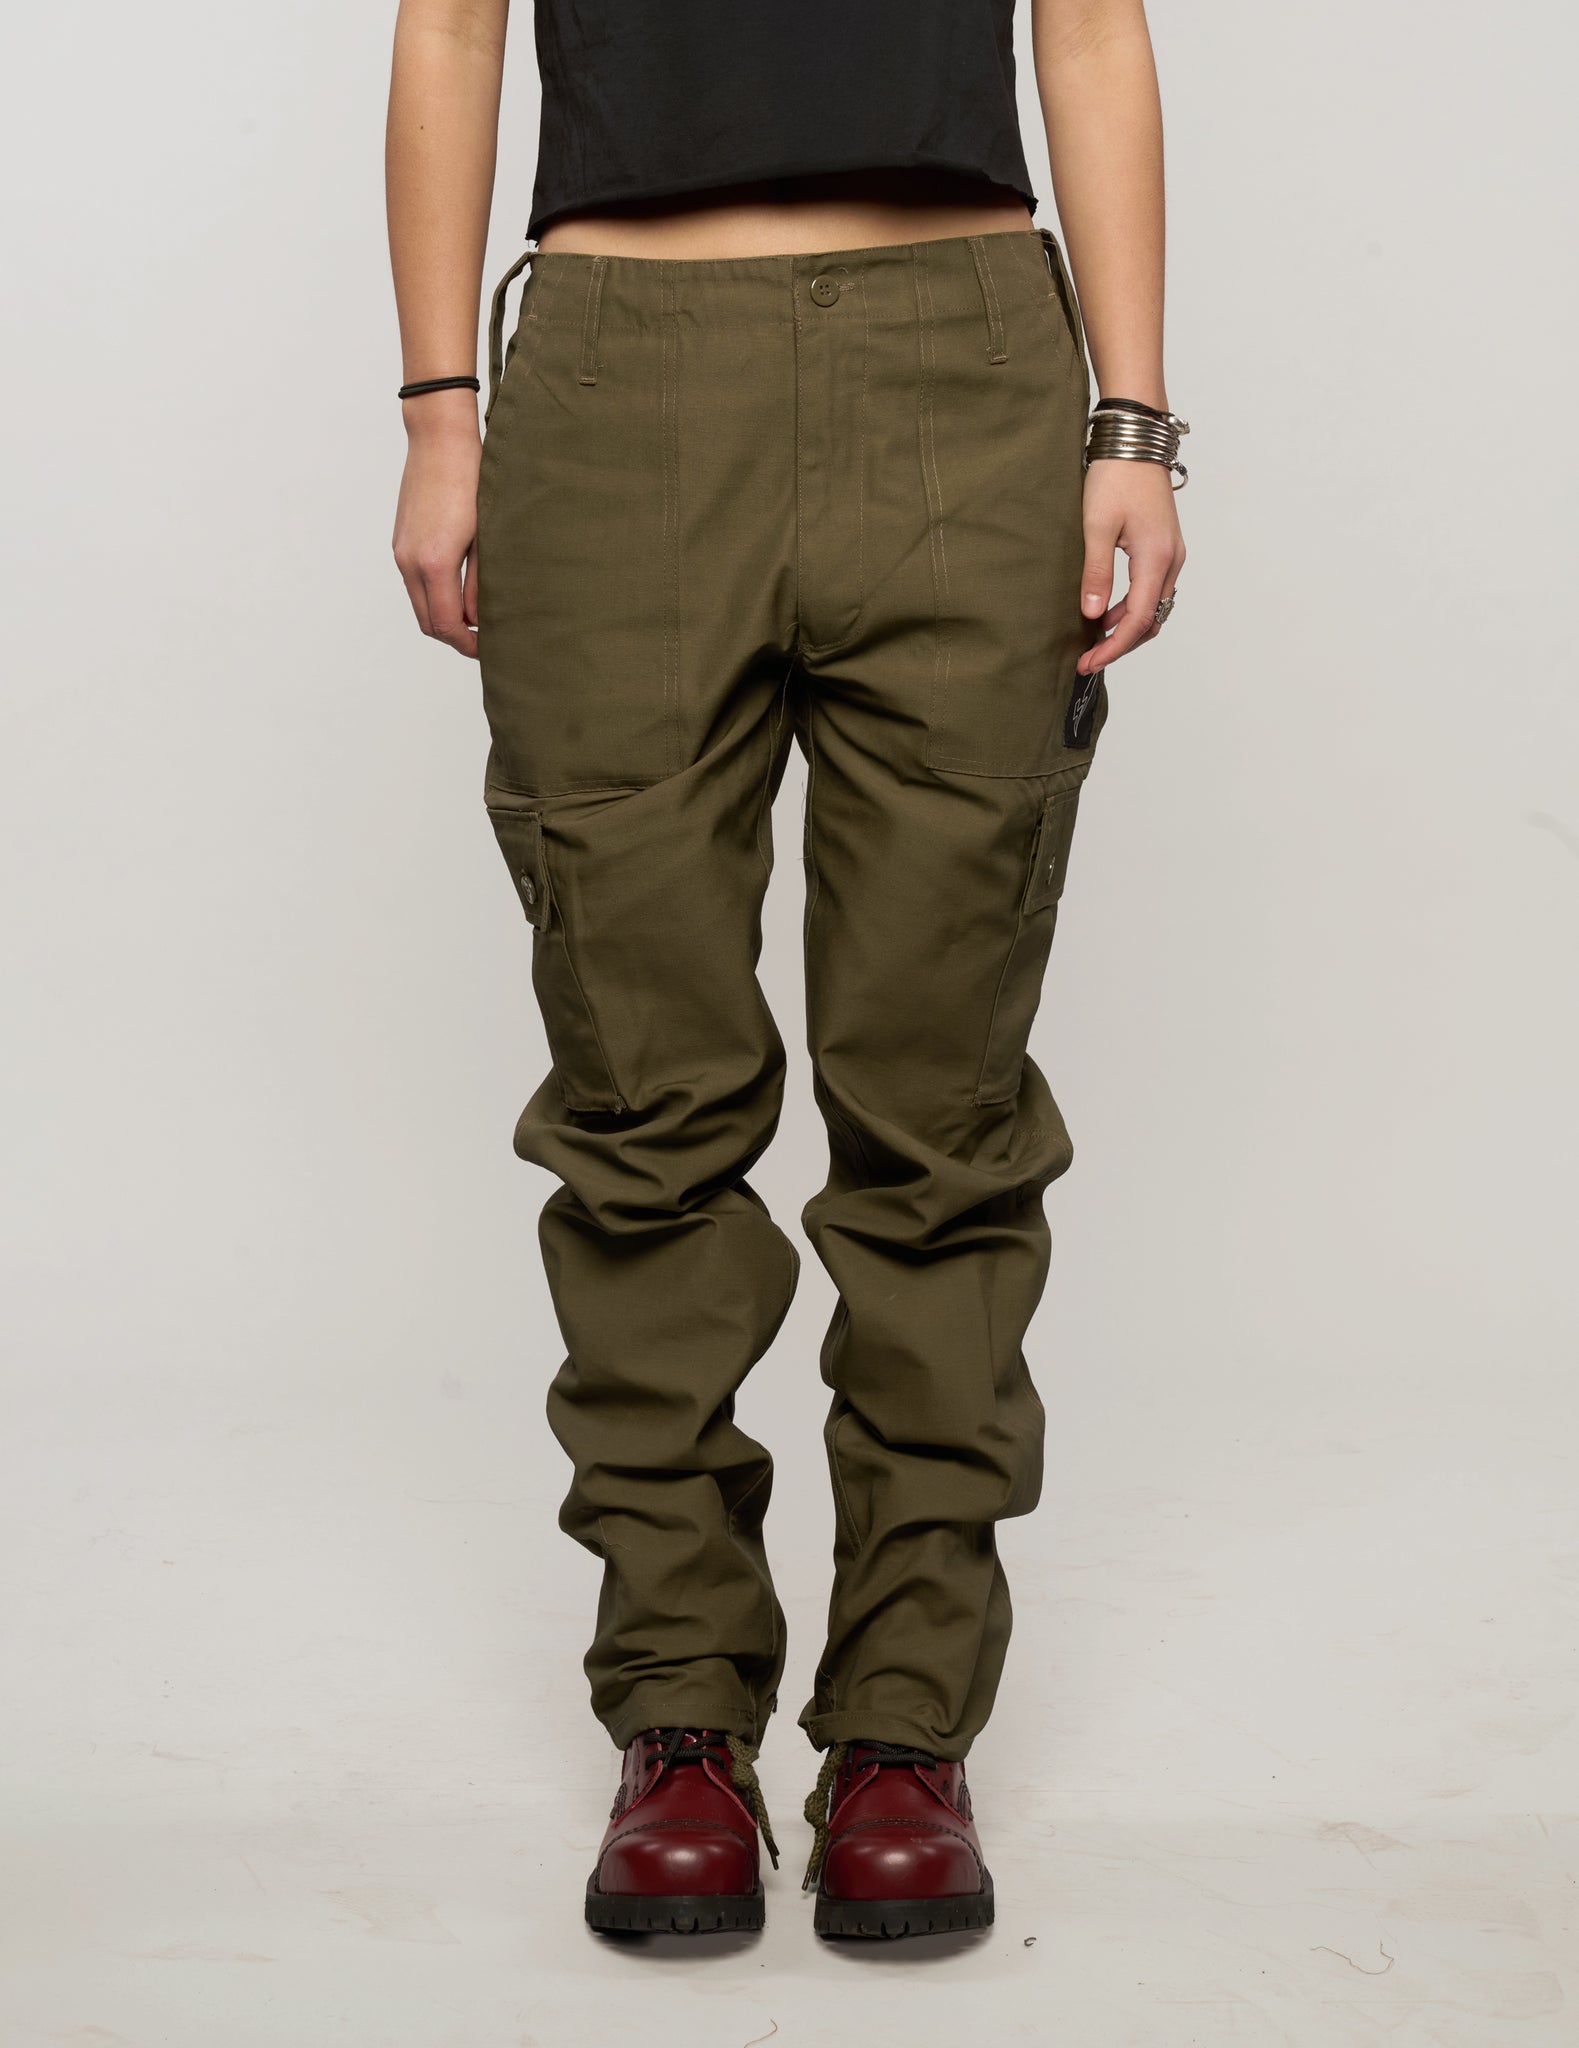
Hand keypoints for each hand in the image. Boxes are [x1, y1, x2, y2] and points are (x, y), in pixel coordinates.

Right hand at [392, 394, 482, 658]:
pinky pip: (414, 583)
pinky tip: (459, 591)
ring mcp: (401, 551)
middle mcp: (410, 561)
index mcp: (434, 563)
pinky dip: (433, 597)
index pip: (445, 625)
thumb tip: (480, 620)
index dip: (468, 644)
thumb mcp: (487, 536)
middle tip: (485, 640)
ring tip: (475, 618)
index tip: (490, 649)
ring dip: (443, 617)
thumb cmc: (472, 479)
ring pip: (419, 604)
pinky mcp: (401, 541)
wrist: (440, 439)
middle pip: (427, 622)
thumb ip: (482, 584)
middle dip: (454, 637)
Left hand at [1077, 458, 1185, 675]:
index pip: (1138, 620)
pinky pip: (1153, 590)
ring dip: (1128, 628)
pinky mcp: (1165, 547)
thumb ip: (1096, 573)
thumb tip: (1094, 615)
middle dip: (1121, 644)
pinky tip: (1107, 611)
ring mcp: (1172, 554)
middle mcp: (1172, 560)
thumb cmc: (1115, 477)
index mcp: (1156, 558)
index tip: (1089, 663)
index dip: (1113, 647)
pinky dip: (1133, 608)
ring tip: (1094, 639)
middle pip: (1151, 620)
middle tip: (1088, 659)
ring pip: (1155, 607)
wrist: (1135, 441)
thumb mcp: (1096, 526)